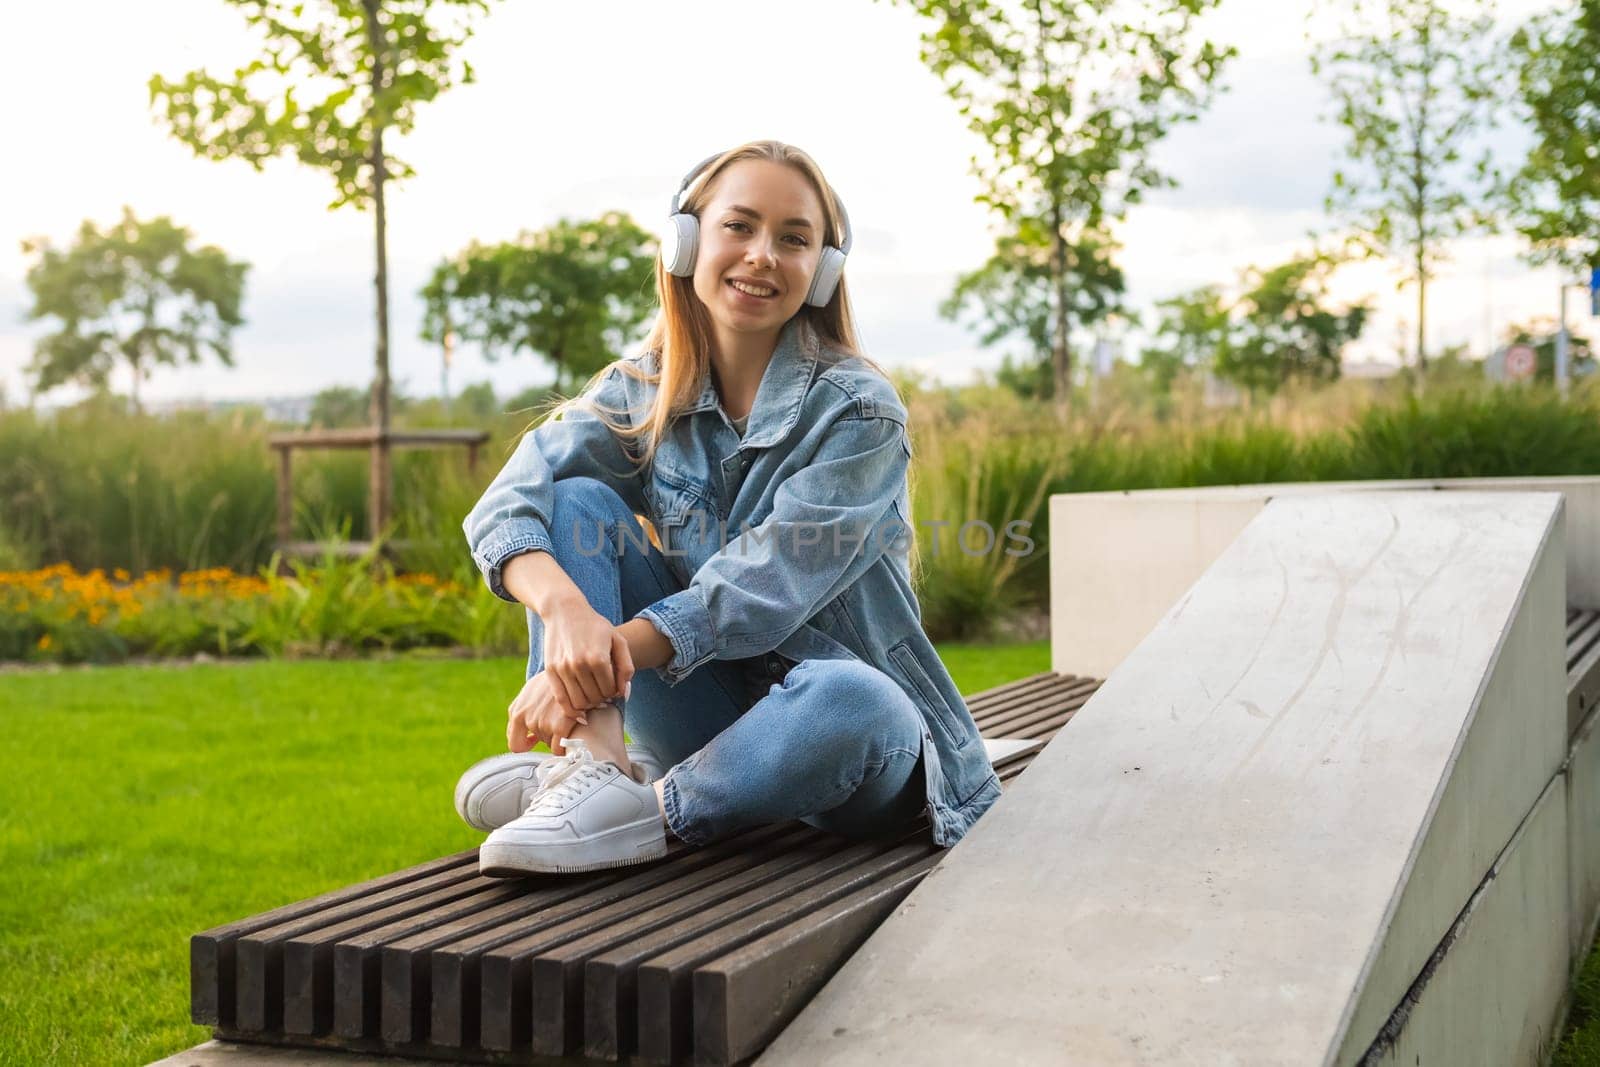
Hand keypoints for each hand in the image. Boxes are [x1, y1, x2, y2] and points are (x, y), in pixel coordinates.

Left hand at [507, 671, 608, 754]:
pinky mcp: (560, 726)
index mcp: (517, 712)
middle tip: (558, 719)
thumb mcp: (528, 692)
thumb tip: (516, 735)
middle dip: (547, 734)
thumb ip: (519, 712)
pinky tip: (572, 733)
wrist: (571, 669)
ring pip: (550, 744)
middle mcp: (527, 719)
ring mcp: (543, 723)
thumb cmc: (551, 682)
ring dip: (558, 735)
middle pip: (539, 741)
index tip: (534, 741)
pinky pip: (560, 749)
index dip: (526, 745)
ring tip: (566, 717)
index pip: (515, 744)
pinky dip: (565, 747)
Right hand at [541, 599, 635, 716]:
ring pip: (579, 703)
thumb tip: (623, 694)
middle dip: (602, 698)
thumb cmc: (596, 626)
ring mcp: (563, 668)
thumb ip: (626, 667)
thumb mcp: (618, 640)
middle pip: (595, 698)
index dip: (614, 692)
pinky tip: (579, 708)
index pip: (610, 690)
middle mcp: (580, 665)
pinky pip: (562, 700)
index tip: (613, 685)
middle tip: (602, 691)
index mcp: (598, 658)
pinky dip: (571, 710)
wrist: (565, 611)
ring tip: (592, 694)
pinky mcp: (550, 671)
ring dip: (588, 704)